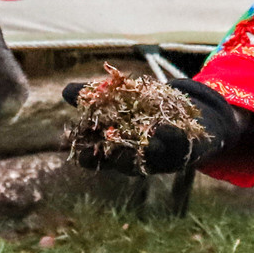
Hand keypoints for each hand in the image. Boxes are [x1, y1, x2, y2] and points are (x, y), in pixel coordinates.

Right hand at [62, 77, 253, 173]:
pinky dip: (171, 136)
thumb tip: (65, 91)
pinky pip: (177, 143)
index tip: (80, 154)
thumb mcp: (120, 102)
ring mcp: (162, 155)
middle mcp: (139, 157)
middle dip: (114, 157)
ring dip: (143, 148)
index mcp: (120, 150)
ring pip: (150, 156)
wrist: (188, 118)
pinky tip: (165, 127)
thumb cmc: (146, 112)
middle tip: (106, 152)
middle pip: (123, 161)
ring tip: (136, 139)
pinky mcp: (184, 148)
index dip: (90, 157)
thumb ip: (95, 99)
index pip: (101, 159)